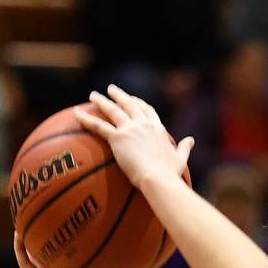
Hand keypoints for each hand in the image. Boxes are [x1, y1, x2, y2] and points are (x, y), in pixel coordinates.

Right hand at [14, 231, 128, 267]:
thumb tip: (138, 267)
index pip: (67, 256)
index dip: (65, 242)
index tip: (67, 224)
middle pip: (47, 252)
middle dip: (44, 236)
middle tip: (42, 216)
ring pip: (30, 254)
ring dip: (25, 239)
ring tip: (22, 220)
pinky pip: (24, 262)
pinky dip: (19, 248)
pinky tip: (19, 233)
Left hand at [73, 85, 193, 191]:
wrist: (158, 179)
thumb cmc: (170, 174)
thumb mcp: (181, 159)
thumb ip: (185, 147)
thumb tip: (191, 140)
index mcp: (158, 129)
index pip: (148, 111)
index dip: (140, 104)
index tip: (133, 100)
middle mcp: (144, 124)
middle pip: (129, 105)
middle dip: (119, 95)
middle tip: (110, 89)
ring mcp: (130, 129)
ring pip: (112, 110)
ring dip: (101, 101)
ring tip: (92, 96)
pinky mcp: (117, 138)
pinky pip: (98, 126)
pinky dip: (86, 119)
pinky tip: (76, 114)